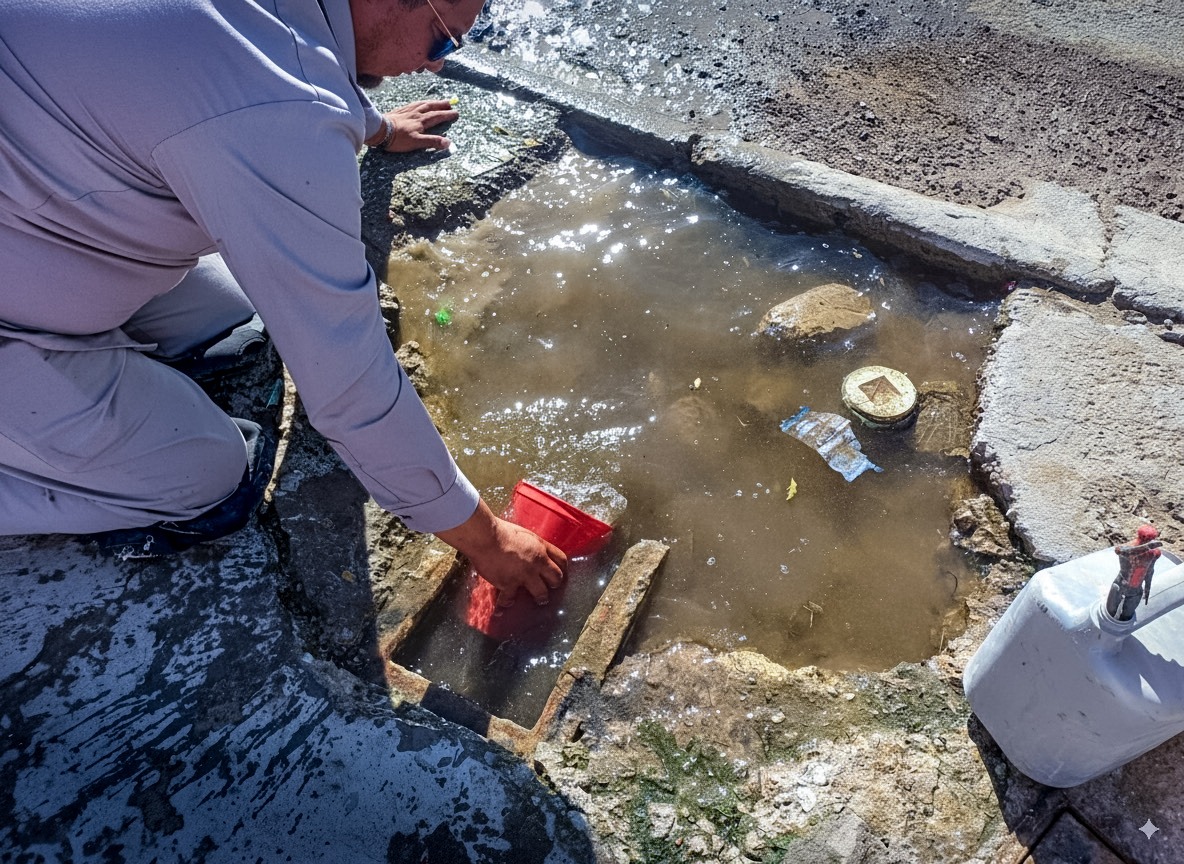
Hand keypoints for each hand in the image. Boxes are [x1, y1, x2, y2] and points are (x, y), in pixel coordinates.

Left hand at [376, 100, 458, 151]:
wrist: (380, 130)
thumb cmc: (398, 139)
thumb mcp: (417, 142)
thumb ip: (432, 142)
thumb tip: (448, 143)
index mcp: (421, 121)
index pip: (437, 116)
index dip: (447, 114)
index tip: (456, 112)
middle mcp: (416, 113)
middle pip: (431, 107)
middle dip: (442, 105)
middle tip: (450, 103)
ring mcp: (407, 111)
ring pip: (422, 104)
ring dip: (432, 102)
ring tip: (437, 101)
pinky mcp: (399, 110)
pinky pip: (413, 104)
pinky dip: (419, 102)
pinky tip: (419, 103)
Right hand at [435, 500, 567, 606]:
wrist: (485, 537)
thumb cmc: (500, 531)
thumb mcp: (523, 534)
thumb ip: (531, 544)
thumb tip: (531, 549)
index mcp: (540, 547)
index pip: (561, 559)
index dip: (562, 567)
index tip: (560, 572)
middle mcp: (536, 562)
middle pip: (556, 577)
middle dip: (555, 583)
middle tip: (552, 586)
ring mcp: (524, 575)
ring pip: (542, 593)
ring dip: (541, 598)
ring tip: (540, 600)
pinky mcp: (509, 584)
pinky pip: (510, 599)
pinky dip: (506, 603)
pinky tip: (505, 606)